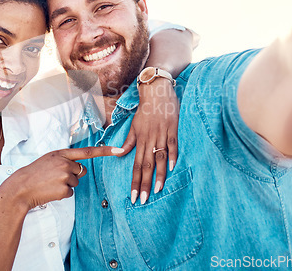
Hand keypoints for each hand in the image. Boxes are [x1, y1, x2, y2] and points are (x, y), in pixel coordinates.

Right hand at [8, 146, 121, 209]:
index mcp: (61, 154)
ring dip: (65, 185)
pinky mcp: (64, 190)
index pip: (87, 152)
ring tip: (50, 184)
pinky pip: (70, 193)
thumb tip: (80, 170)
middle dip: (71, 175)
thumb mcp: (49, 160)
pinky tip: (50, 191)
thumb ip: (65, 160)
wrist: (21, 188)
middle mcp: (65, 163)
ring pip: (75, 183)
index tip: (120, 150)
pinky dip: (62, 194)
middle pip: (80, 171)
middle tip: (53, 177)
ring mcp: (64, 176)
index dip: (105, 151)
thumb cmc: (34, 174)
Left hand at [121, 78, 178, 203]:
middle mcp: (149, 139)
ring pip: (159, 157)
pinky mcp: (172, 128)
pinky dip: (172, 155)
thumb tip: (120, 154)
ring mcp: (161, 134)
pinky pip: (172, 143)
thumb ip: (129, 141)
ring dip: (158, 174)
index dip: (134, 181)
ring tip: (158, 190)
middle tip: (142, 200)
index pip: (136, 165)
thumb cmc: (145, 109)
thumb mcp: (134, 125)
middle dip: (144, 184)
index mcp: (139, 140)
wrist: (156, 90)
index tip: (133, 196)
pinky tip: (172, 167)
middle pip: (146, 165)